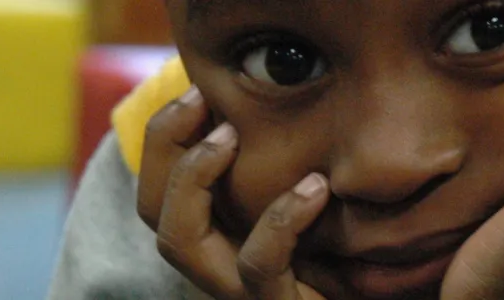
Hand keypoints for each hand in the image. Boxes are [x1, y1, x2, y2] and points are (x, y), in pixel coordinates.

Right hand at [136, 88, 328, 299]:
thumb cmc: (353, 254)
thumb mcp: (315, 201)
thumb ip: (287, 162)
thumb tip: (276, 90)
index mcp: (220, 238)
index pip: (157, 191)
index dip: (163, 138)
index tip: (197, 89)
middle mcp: (218, 266)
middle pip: (150, 212)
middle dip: (165, 146)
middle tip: (201, 97)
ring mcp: (242, 292)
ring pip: (180, 242)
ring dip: (196, 177)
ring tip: (233, 133)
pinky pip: (260, 265)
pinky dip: (281, 220)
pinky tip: (315, 185)